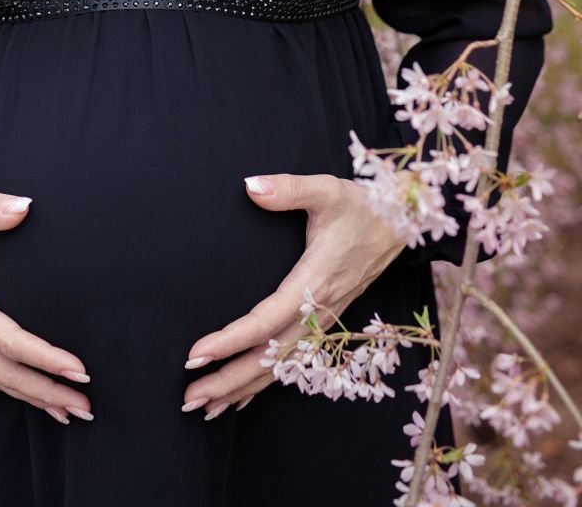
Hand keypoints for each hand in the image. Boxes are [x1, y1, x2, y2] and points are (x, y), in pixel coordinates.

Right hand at [0, 153, 92, 424]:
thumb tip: (24, 207)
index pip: (7, 339)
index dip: (44, 358)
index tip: (78, 370)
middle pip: (5, 371)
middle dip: (46, 392)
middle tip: (86, 406)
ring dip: (32, 396)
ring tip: (68, 411)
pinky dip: (12, 386)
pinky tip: (32, 393)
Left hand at [181, 173, 407, 419]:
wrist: (404, 223)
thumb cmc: (360, 205)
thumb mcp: (326, 189)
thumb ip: (287, 188)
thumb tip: (250, 186)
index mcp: (313, 282)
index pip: (265, 321)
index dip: (230, 340)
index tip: (196, 355)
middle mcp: (319, 310)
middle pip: (270, 357)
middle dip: (229, 380)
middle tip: (190, 400)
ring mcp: (324, 321)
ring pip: (281, 366)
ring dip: (243, 389)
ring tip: (206, 408)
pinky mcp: (325, 321)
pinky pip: (294, 361)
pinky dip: (266, 382)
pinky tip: (241, 399)